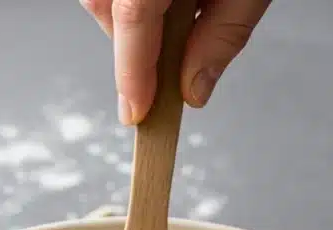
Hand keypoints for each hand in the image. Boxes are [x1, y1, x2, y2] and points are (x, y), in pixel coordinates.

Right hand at [81, 0, 271, 125]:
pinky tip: (168, 1)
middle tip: (166, 63)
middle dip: (132, 42)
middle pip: (108, 8)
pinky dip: (132, 0)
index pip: (132, 18)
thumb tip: (194, 90)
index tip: (135, 115)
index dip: (131, 75)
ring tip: (177, 15)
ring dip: (132, 17)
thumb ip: (223, 34)